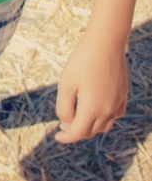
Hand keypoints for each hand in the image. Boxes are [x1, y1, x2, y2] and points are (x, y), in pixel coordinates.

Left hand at [55, 27, 127, 143]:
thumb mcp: (65, 84)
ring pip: (104, 126)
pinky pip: (115, 115)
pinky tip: (97, 111)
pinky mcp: (123, 95)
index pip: (78, 133)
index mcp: (92, 109)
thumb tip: (67, 122)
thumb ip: (64, 107)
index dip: (66, 138)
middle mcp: (107, 110)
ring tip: (79, 119)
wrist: (106, 43)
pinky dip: (104, 119)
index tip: (57, 136)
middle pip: (90, 131)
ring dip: (90, 127)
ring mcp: (117, 103)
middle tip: (64, 125)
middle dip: (76, 132)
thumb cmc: (82, 61)